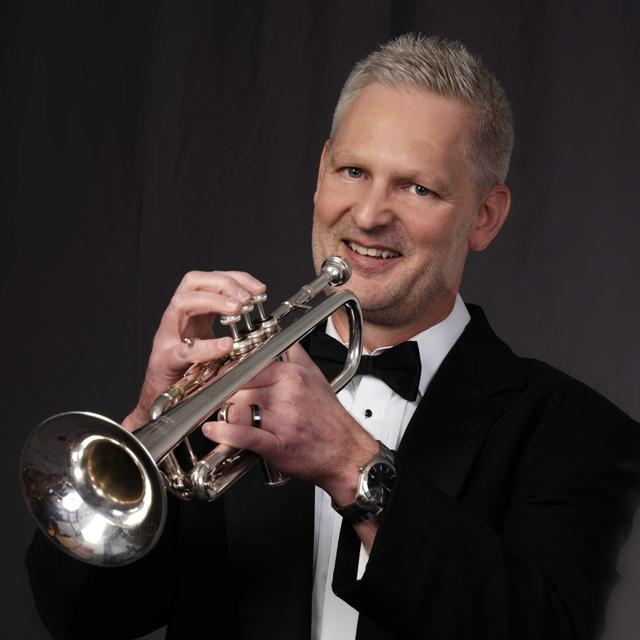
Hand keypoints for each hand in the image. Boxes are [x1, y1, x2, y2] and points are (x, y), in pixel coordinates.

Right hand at [122, 270, 265, 430]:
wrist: (164, 398)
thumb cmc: (191, 369)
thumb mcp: (215, 341)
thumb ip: (233, 331)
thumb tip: (266, 324)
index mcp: (193, 311)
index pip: (211, 279)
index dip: (236, 277)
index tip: (259, 288)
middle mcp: (178, 317)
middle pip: (194, 282)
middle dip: (223, 283)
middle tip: (247, 297)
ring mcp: (168, 335)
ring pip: (181, 303)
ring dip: (212, 301)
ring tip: (237, 309)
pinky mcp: (166, 359)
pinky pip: (185, 350)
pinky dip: (207, 346)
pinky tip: (226, 345)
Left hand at [202, 343, 378, 504]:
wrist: (346, 452)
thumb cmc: (329, 418)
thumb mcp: (315, 376)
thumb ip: (294, 354)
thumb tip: (280, 335)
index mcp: (292, 375)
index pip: (248, 366)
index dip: (229, 374)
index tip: (220, 379)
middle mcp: (287, 393)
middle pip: (238, 386)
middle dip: (223, 394)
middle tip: (214, 398)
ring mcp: (282, 419)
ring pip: (237, 408)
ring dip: (222, 412)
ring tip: (217, 415)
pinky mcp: (277, 444)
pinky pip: (243, 434)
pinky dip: (224, 432)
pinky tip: (213, 430)